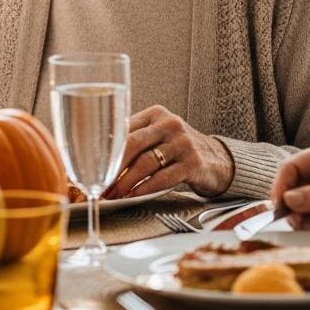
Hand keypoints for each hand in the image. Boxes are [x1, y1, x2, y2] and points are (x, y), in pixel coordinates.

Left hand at [103, 105, 233, 198]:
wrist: (217, 160)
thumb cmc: (178, 149)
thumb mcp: (158, 135)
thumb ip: (134, 139)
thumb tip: (98, 155)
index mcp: (155, 114)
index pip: (125, 129)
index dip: (106, 150)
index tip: (92, 166)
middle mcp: (169, 124)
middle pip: (132, 144)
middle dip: (113, 167)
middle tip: (100, 184)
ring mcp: (182, 142)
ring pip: (146, 163)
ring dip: (126, 182)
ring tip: (114, 194)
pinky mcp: (193, 163)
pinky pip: (163, 177)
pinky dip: (145, 188)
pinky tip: (134, 196)